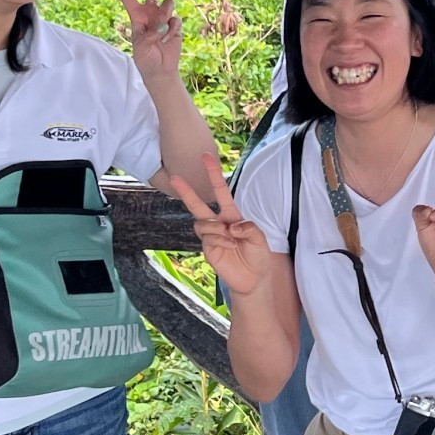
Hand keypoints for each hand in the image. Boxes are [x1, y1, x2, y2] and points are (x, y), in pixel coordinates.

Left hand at [110, 0, 183, 84]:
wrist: (161, 70)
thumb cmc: (145, 59)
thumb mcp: (140, 47)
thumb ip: (150, 33)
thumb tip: (163, 24)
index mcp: (136, 15)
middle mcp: (151, 12)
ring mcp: (164, 17)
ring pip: (167, 4)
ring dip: (165, 15)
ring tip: (162, 30)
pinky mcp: (176, 24)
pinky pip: (175, 21)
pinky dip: (171, 31)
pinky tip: (169, 39)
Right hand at [164, 148, 273, 299]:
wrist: (253, 279)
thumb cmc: (258, 255)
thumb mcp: (260, 237)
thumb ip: (248, 227)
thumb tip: (231, 225)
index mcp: (232, 215)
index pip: (220, 191)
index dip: (213, 174)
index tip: (206, 156)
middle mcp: (219, 223)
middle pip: (197, 205)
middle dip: (186, 191)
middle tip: (174, 177)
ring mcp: (211, 236)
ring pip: (202, 223)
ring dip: (216, 227)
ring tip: (231, 238)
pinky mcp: (208, 249)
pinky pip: (208, 238)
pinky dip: (220, 240)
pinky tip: (231, 246)